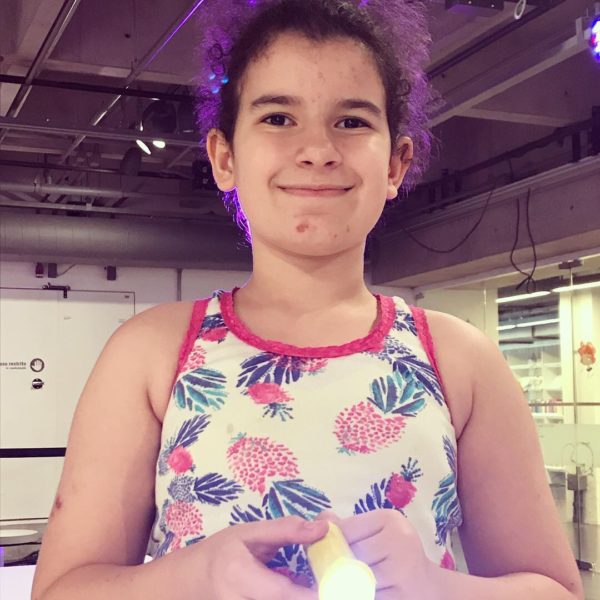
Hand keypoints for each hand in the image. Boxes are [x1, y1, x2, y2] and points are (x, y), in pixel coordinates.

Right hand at [181, 516, 328, 599]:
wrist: (188, 583)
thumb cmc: (219, 553)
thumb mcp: (248, 533)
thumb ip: (285, 530)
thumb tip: (323, 529)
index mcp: (239, 576)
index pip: (283, 593)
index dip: (314, 593)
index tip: (339, 585)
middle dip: (312, 595)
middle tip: (334, 584)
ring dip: (302, 595)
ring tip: (321, 587)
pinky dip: (291, 599)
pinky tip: (299, 590)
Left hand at [316, 509, 435, 599]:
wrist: (429, 588)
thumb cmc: (396, 554)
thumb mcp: (377, 532)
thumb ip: (350, 527)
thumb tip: (321, 519)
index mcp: (390, 519)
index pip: (346, 530)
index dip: (332, 543)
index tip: (327, 552)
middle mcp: (399, 540)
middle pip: (350, 555)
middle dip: (337, 566)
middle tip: (330, 572)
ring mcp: (402, 571)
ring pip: (356, 579)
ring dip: (344, 584)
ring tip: (341, 583)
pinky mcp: (401, 596)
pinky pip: (368, 596)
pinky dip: (357, 595)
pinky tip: (356, 591)